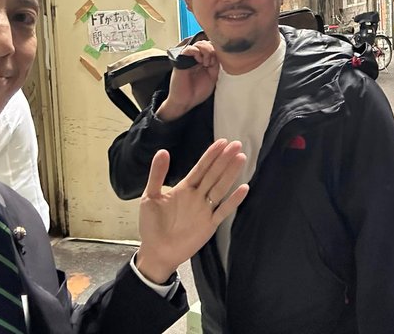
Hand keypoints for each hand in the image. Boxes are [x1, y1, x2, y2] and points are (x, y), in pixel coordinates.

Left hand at [134, 139, 248, 283]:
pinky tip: (244, 188)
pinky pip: (223, 210)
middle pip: (214, 174)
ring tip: (240, 158)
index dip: (211, 155)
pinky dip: (233, 200)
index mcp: (184, 188)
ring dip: (230, 174)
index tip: (222, 141)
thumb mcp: (149, 197)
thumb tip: (162, 151)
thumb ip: (157, 175)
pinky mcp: (210, 225)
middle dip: (224, 159)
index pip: (201, 168)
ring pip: (220, 188)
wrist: (155, 252)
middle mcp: (197, 196)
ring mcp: (205, 210)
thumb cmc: (151, 225)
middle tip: (237, 144)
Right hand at [157, 40, 218, 120]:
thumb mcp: (212, 77)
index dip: (217, 51)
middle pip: (206, 43)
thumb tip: (219, 54)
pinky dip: (196, 51)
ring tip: (205, 63)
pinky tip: (199, 60)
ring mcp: (189, 59)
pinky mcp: (181, 61)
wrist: (186, 101)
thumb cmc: (197, 92)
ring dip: (206, 50)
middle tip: (211, 63)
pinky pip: (188, 49)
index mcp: (204, 62)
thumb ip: (216, 65)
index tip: (216, 62)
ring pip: (199, 44)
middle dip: (212, 50)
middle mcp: (197, 58)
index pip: (212, 48)